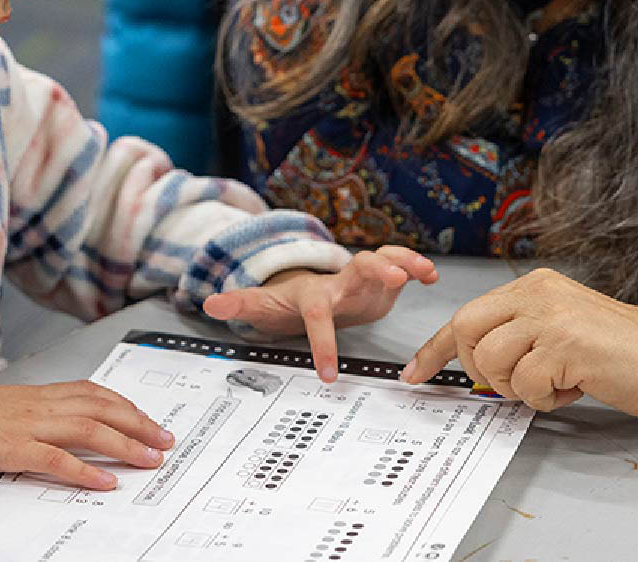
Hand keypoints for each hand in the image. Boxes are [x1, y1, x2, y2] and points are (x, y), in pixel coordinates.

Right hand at [0, 379, 174, 490]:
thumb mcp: (11, 406)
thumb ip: (42, 412)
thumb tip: (72, 426)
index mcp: (42, 393)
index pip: (96, 393)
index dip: (129, 407)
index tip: (152, 421)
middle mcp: (42, 404)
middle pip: (102, 408)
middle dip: (140, 425)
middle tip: (166, 441)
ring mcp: (29, 425)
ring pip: (89, 429)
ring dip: (125, 445)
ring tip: (150, 460)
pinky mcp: (13, 448)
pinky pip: (56, 459)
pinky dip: (84, 470)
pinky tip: (105, 481)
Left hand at [203, 246, 438, 381]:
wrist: (308, 289)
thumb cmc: (288, 301)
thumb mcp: (262, 305)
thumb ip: (239, 304)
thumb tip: (208, 302)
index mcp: (313, 296)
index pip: (316, 316)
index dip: (321, 344)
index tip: (329, 375)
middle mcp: (340, 283)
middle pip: (357, 269)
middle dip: (376, 270)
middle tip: (394, 278)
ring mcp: (361, 279)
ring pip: (382, 262)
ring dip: (402, 262)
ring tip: (423, 271)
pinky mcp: (378, 282)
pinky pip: (398, 268)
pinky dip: (413, 267)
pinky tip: (430, 276)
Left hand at [399, 268, 637, 416]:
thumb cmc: (621, 350)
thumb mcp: (558, 329)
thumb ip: (518, 338)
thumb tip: (475, 366)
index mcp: (532, 287)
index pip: (465, 314)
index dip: (435, 348)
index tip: (416, 373)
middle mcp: (536, 294)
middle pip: (466, 332)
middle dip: (479, 368)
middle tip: (514, 381)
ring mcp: (550, 317)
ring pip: (492, 361)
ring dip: (518, 387)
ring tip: (554, 383)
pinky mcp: (566, 344)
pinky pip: (527, 385)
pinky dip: (544, 399)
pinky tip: (572, 388)